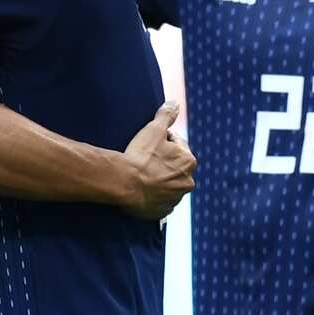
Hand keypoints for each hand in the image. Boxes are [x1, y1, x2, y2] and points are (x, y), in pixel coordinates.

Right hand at [121, 101, 196, 219]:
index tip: (149, 144)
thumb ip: (166, 115)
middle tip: (145, 159)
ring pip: (168, 184)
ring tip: (142, 174)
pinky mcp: (163, 211)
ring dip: (159, 179)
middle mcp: (187, 181)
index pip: (177, 144)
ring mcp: (175, 198)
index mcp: (189, 161)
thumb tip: (175, 103)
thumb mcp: (154, 129)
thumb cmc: (140, 155)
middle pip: (174, 166)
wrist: (124, 183)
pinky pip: (160, 200)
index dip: (161, 141)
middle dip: (163, 161)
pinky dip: (153, 194)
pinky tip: (142, 188)